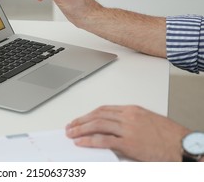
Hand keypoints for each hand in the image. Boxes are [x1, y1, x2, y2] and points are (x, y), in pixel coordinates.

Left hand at [65, 105, 190, 160]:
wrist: (183, 145)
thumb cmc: (170, 135)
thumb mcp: (147, 122)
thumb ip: (129, 122)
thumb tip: (113, 129)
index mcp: (132, 110)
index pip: (103, 109)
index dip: (89, 114)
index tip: (80, 119)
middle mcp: (128, 116)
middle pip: (97, 115)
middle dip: (81, 121)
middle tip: (70, 126)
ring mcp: (128, 129)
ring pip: (97, 125)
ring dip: (81, 129)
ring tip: (71, 134)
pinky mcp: (129, 143)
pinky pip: (104, 140)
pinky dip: (90, 141)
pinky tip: (81, 143)